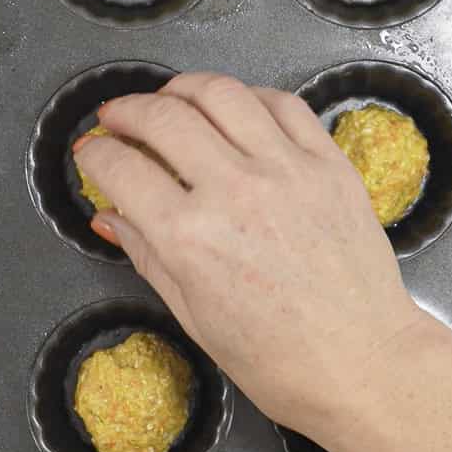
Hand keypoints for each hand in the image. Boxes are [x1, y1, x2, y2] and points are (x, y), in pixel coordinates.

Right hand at [73, 72, 447, 437]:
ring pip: (221, 94)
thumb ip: (147, 254)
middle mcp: (234, 192)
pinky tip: (234, 108)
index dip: (94, 155)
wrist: (361, 364)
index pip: (121, 169)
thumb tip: (110, 218)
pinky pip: (282, 105)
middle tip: (116, 117)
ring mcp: (287, 171)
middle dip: (127, 110)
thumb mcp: (193, 315)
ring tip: (169, 99)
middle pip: (163, 117)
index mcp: (189, 238)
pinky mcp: (329, 164)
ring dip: (183, 88)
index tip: (90, 153)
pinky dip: (248, 97)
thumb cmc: (278, 360)